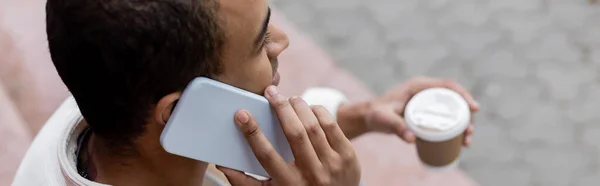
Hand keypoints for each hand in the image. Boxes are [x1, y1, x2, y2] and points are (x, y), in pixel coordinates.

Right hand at [218, 86, 360, 185]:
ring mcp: (333, 165)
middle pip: (295, 133)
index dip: (252, 133)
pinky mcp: (348, 157)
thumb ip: (245, 183)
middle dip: (280, 108)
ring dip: (299, 106)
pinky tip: (308, 108)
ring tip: (289, 99)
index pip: (266, 155)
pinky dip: (318, 112)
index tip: (241, 114)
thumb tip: (221, 163)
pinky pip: (332, 126)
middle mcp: (312, 175)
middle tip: (270, 92)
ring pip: (314, 126)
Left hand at [364, 76, 479, 145]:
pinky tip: (461, 141)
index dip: (464, 95)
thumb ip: (395, 126)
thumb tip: (411, 139)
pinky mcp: (427, 111)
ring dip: (464, 123)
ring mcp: (427, 101)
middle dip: (467, 115)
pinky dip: (455, 127)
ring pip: (452, 109)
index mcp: (419, 86)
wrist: (369, 117)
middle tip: (469, 133)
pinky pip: (446, 117)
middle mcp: (426, 91)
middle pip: (454, 99)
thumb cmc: (376, 114)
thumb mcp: (384, 119)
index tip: (474, 108)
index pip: (447, 85)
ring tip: (466, 141)